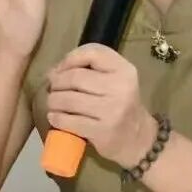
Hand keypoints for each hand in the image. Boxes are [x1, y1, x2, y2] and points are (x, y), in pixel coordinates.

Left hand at [46, 44, 156, 167]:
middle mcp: (120, 88)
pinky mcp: (102, 132)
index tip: (61, 68)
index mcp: (124, 70)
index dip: (70, 58)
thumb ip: (89, 68)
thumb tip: (53, 71)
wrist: (138, 138)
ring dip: (53, 100)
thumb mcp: (114, 78)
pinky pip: (69, 121)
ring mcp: (112, 111)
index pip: (92, 53)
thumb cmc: (120, 103)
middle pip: (75, 77)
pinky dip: (56, 118)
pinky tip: (55, 117)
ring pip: (69, 99)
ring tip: (53, 102)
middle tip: (53, 88)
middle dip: (57, 82)